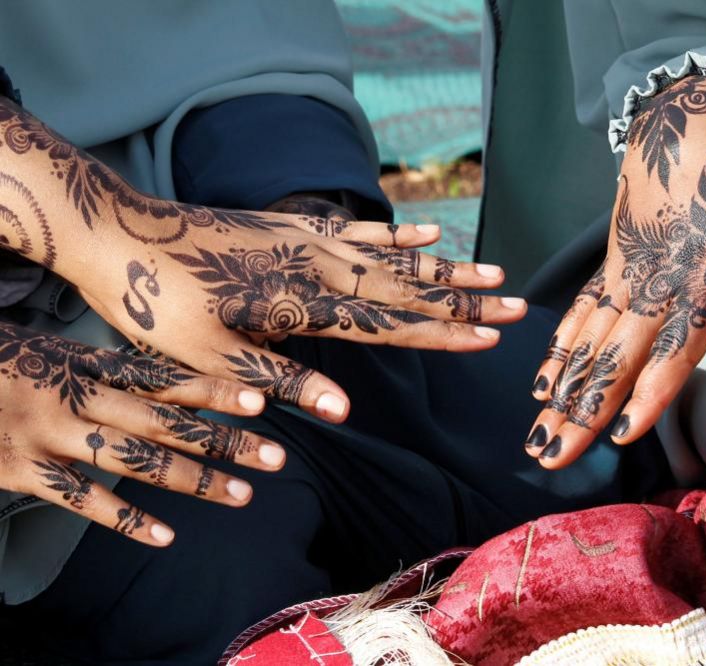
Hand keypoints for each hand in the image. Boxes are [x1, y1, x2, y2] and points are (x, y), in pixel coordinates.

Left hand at [0, 99, 526, 421]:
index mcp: (302, 306)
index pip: (388, 326)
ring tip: (492, 271)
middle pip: (407, 289)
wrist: (119, 235)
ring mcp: (310, 241)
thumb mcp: (211, 359)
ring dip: (446, 268)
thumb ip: (283, 380)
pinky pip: (360, 231)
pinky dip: (398, 234)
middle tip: (516, 305)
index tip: (489, 339)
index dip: (442, 334)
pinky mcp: (295, 227)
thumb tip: (344, 412)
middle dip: (465, 301)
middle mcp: (318, 268)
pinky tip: (430, 233)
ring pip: (395, 257)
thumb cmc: (158, 308)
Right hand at [0, 321, 285, 545]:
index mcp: (83, 364)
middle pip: (164, 421)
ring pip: (134, 461)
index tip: (261, 399)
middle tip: (275, 455)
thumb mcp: (45, 349)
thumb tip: (159, 377)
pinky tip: (165, 536)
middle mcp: (75, 396)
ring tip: (242, 495)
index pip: (162, 378)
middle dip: (224, 439)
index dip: (212, 389)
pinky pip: (81, 499)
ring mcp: (49, 434)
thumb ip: (97, 367)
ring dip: (193, 479)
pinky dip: (124, 519)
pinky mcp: (21, 470)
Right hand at [525, 77, 705, 467]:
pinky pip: (580, 311)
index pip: (674, 345)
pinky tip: (542, 382)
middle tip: (553, 456)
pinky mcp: (610, 263)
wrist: (688, 115)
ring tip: (538, 434)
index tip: (621, 432)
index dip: (647, 390)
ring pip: (589, 342)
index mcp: (705, 276)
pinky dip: (559, 348)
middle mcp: (656, 282)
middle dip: (583, 410)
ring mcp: (625, 273)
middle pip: (615, 356)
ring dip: (562, 391)